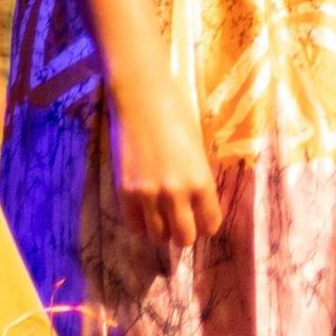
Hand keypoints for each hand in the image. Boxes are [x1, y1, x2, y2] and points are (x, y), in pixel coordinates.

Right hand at [110, 81, 228, 252]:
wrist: (142, 98)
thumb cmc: (176, 116)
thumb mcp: (198, 151)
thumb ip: (198, 180)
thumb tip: (197, 206)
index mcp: (201, 181)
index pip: (210, 224)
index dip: (206, 224)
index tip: (201, 219)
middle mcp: (176, 193)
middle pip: (184, 237)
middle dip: (184, 233)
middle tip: (180, 223)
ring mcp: (148, 194)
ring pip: (158, 237)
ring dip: (161, 231)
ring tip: (161, 219)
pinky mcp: (125, 191)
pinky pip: (134, 225)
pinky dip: (141, 224)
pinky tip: (144, 213)